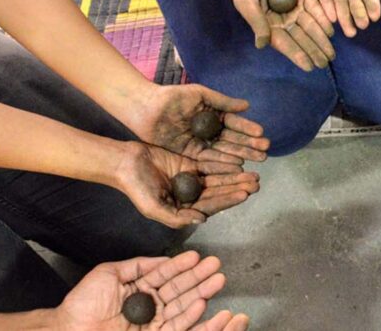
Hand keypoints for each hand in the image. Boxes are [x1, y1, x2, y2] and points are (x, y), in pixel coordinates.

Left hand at [56, 251, 249, 330]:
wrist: (69, 329)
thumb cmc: (83, 302)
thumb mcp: (109, 273)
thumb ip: (138, 265)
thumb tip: (163, 259)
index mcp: (141, 289)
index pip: (166, 275)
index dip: (182, 266)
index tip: (198, 257)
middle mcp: (150, 305)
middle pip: (179, 290)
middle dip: (199, 277)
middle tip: (216, 265)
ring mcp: (153, 322)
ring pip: (182, 307)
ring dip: (201, 293)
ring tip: (217, 280)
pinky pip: (176, 327)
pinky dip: (191, 316)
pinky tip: (201, 302)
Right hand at [114, 143, 259, 227]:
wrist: (124, 163)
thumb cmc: (136, 188)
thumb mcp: (153, 207)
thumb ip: (177, 217)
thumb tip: (203, 219)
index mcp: (183, 209)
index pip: (210, 206)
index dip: (228, 200)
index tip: (245, 194)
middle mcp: (190, 196)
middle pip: (218, 192)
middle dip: (237, 188)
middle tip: (256, 183)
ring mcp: (190, 179)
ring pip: (218, 178)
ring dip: (235, 177)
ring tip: (254, 174)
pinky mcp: (189, 163)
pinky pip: (210, 163)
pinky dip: (224, 163)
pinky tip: (239, 162)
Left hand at [128, 84, 269, 165]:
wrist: (146, 108)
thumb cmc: (172, 97)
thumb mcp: (200, 95)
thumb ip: (222, 102)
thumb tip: (247, 106)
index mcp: (213, 115)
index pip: (234, 124)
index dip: (248, 129)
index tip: (262, 134)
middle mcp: (209, 131)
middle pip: (232, 140)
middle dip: (249, 146)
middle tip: (265, 152)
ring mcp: (200, 143)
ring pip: (224, 151)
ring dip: (241, 155)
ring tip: (257, 160)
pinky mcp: (190, 153)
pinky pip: (209, 159)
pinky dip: (223, 162)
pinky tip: (238, 165)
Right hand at [213, 0, 335, 71]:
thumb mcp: (245, 1)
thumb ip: (256, 21)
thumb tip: (262, 45)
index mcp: (269, 25)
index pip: (285, 43)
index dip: (298, 55)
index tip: (310, 67)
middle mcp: (284, 19)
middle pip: (302, 38)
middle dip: (314, 51)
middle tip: (326, 63)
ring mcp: (295, 6)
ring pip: (311, 25)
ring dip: (321, 40)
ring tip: (332, 53)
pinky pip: (316, 7)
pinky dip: (323, 18)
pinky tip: (331, 30)